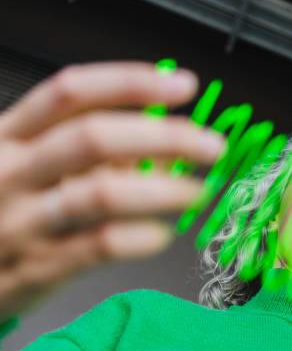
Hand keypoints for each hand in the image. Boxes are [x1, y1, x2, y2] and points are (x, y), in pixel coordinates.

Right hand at [0, 62, 224, 323]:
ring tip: (197, 191)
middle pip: (92, 138)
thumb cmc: (7, 209)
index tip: (183, 85)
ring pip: (100, 194)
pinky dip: (142, 237)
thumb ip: (93, 152)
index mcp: (11, 135)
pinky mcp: (37, 267)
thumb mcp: (33, 166)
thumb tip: (165, 140)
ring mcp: (23, 220)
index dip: (132, 83)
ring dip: (163, 189)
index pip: (72, 92)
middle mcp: (13, 171)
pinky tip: (162, 234)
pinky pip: (100, 246)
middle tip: (212, 146)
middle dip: (163, 136)